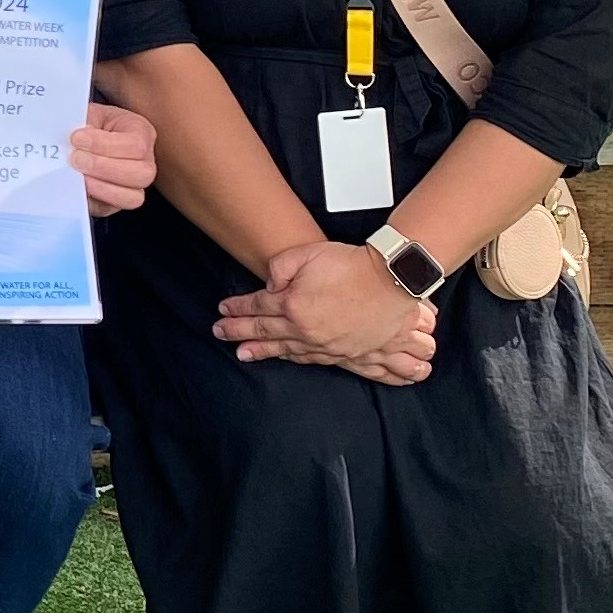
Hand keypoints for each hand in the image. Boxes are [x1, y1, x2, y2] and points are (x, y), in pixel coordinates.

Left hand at [71, 102, 157, 216]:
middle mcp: (145, 162)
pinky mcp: (115, 203)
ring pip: (133, 197)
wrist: (78, 137)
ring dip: (101, 188)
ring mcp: (134, 186)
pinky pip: (110, 209)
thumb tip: (75, 136)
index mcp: (141, 132)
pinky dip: (93, 201)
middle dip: (104, 167)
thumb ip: (84, 122)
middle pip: (142, 174)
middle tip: (75, 159)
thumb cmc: (87, 123)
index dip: (104, 144)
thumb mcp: (89, 113)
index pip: (135, 144)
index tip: (76, 138)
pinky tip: (77, 188)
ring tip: (77, 176)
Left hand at [214, 241, 435, 384]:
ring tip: (243, 354)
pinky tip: (284, 358)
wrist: (393, 281)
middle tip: (220, 334)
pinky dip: (293, 359)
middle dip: (239, 332)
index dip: (237, 308)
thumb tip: (268, 285)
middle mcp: (305, 329)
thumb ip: (280, 267)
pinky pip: (311, 359)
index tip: (223, 310)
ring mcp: (325, 343)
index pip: (257, 306)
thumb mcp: (307, 254)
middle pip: (264, 331)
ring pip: (285, 349)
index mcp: (292, 305)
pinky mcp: (344, 351)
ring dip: (262, 351)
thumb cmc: (352, 264)